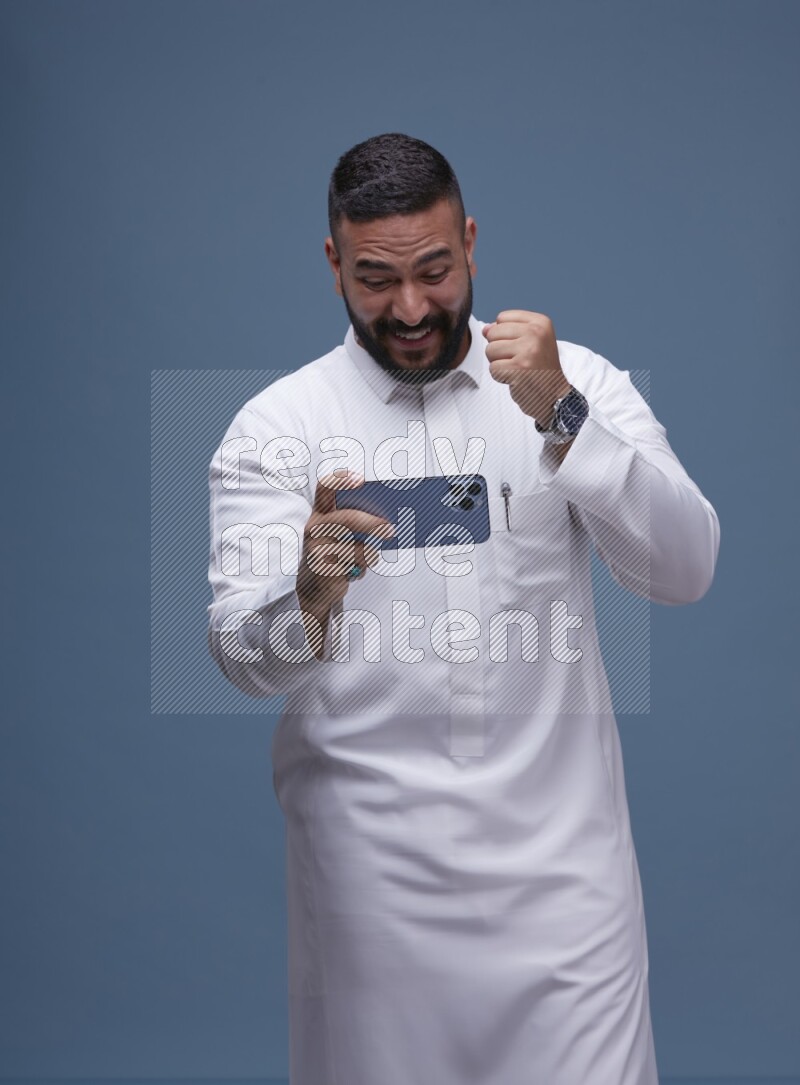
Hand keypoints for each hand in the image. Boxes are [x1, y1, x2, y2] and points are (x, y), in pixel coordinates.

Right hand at [296, 470, 393, 654]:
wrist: (315, 585)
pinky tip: (352, 571)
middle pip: (349, 518)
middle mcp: (315, 526)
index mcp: (320, 512)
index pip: (325, 487)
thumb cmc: (334, 553)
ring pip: (357, 547)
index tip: (361, 480)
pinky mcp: (323, 566)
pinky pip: (355, 566)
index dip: (341, 479)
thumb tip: (387, 520)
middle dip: (373, 524)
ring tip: (368, 558)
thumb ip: (356, 522)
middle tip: (390, 529)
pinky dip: (361, 570)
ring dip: (369, 555)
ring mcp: (317, 547)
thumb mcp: (340, 535)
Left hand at [483, 310, 570, 425]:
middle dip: (498, 349)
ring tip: (516, 369)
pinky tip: (515, 378)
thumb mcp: (530, 341)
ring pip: (490, 350)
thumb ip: (506, 331)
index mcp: (540, 322)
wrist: (554, 396)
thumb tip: (485, 329)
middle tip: (517, 360)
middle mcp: (536, 333)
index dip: (503, 334)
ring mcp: (528, 350)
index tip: (520, 346)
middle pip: (493, 333)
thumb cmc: (539, 368)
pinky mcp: (519, 369)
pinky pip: (493, 368)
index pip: (502, 317)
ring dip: (498, 363)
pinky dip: (500, 376)